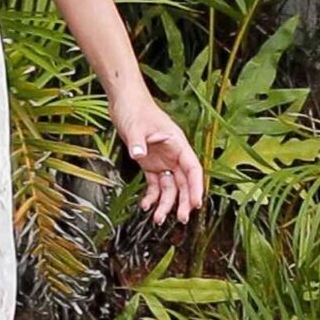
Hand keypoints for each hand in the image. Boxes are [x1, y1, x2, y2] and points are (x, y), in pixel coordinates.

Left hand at [109, 91, 204, 224]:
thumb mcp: (135, 126)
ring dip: (166, 203)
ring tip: (158, 219)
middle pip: (183, 182)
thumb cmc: (134, 108)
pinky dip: (152, 196)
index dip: (196, 187)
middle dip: (182, 202)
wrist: (123, 100)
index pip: (193, 169)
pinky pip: (155, 184)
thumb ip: (138, 142)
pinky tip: (145, 205)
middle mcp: (173, 154)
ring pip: (169, 187)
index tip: (195, 203)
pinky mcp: (150, 163)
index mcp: (177, 143)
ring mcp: (162, 160)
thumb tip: (138, 154)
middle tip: (180, 219)